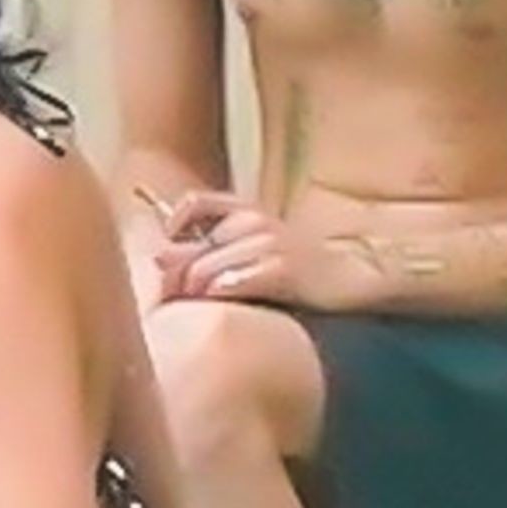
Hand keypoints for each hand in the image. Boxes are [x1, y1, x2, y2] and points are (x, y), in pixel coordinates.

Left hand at [153, 190, 307, 305]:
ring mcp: (269, 243)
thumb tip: (161, 258)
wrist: (345, 278)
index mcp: (245, 208)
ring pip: (207, 270)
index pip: (194, 202)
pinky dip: (220, 295)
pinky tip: (226, 303)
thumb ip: (213, 244)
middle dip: (180, 275)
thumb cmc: (294, 265)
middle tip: (178, 295)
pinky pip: (231, 283)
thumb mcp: (255, 243)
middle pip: (194, 248)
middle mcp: (255, 220)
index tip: (168, 251)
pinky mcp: (281, 270)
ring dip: (197, 292)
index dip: (173, 225)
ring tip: (204, 305)